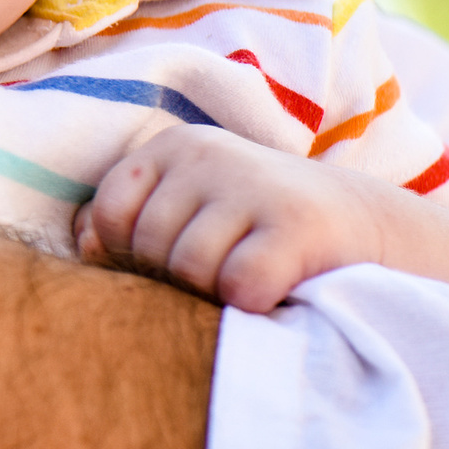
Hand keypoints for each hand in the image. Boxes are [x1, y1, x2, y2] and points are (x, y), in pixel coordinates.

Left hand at [79, 125, 383, 312]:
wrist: (367, 226)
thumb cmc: (255, 227)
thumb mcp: (189, 209)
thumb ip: (127, 222)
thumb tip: (82, 247)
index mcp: (173, 147)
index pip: (108, 213)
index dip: (131, 253)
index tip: (173, 257)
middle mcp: (209, 154)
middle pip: (149, 246)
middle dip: (179, 277)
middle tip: (224, 270)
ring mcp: (254, 184)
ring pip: (190, 268)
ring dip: (216, 292)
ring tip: (250, 276)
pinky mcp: (297, 224)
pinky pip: (239, 284)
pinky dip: (252, 301)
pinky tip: (275, 289)